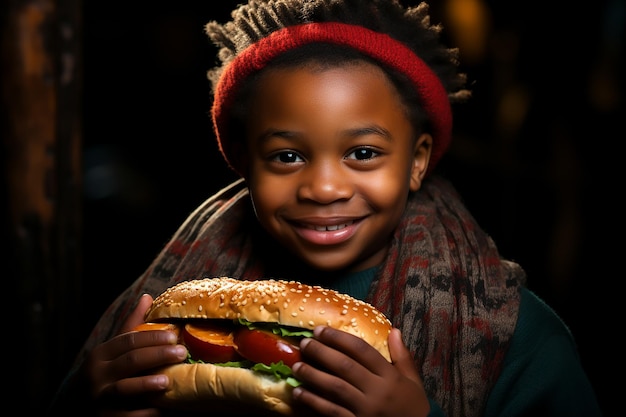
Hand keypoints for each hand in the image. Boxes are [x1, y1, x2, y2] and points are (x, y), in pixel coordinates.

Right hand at [81, 294, 187, 416]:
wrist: (76, 407)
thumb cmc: (104, 373)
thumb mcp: (112, 350)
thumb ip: (131, 326)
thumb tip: (148, 297)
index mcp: (101, 354)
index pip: (128, 339)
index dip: (152, 337)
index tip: (174, 335)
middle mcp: (98, 374)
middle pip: (131, 361)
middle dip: (158, 355)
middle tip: (181, 353)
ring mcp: (100, 397)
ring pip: (124, 388)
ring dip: (147, 384)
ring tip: (168, 381)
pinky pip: (128, 415)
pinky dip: (146, 412)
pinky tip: (163, 408)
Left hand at [291, 327, 429, 416]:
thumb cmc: (412, 408)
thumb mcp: (413, 382)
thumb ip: (403, 356)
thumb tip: (393, 330)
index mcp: (390, 376)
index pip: (362, 350)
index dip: (339, 338)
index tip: (321, 330)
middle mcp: (377, 391)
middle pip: (345, 366)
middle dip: (322, 352)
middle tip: (305, 342)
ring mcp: (365, 410)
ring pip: (335, 388)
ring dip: (313, 375)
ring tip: (297, 365)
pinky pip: (331, 412)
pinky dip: (313, 402)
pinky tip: (299, 393)